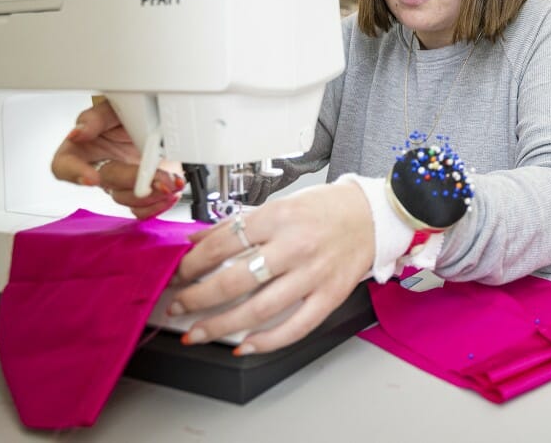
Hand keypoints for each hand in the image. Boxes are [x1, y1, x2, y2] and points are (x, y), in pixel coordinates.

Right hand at [51, 100, 183, 218]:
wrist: (162, 122)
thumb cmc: (131, 114)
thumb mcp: (113, 107)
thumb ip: (95, 118)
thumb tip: (79, 131)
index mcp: (84, 148)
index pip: (64, 166)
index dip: (75, 173)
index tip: (92, 177)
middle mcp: (102, 167)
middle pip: (106, 182)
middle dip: (130, 179)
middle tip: (151, 174)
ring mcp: (122, 182)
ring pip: (126, 198)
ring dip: (150, 193)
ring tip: (169, 181)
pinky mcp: (142, 191)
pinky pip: (143, 209)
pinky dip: (159, 203)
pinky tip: (171, 190)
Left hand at [170, 182, 374, 354]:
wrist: (372, 215)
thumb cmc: (326, 208)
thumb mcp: (279, 204)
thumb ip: (238, 224)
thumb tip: (198, 240)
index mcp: (279, 218)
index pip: (223, 244)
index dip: (192, 263)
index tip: (177, 274)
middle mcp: (294, 247)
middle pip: (234, 280)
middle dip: (197, 298)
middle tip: (178, 306)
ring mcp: (313, 275)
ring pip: (258, 309)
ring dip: (221, 325)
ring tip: (197, 333)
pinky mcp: (329, 296)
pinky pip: (295, 327)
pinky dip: (266, 341)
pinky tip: (245, 346)